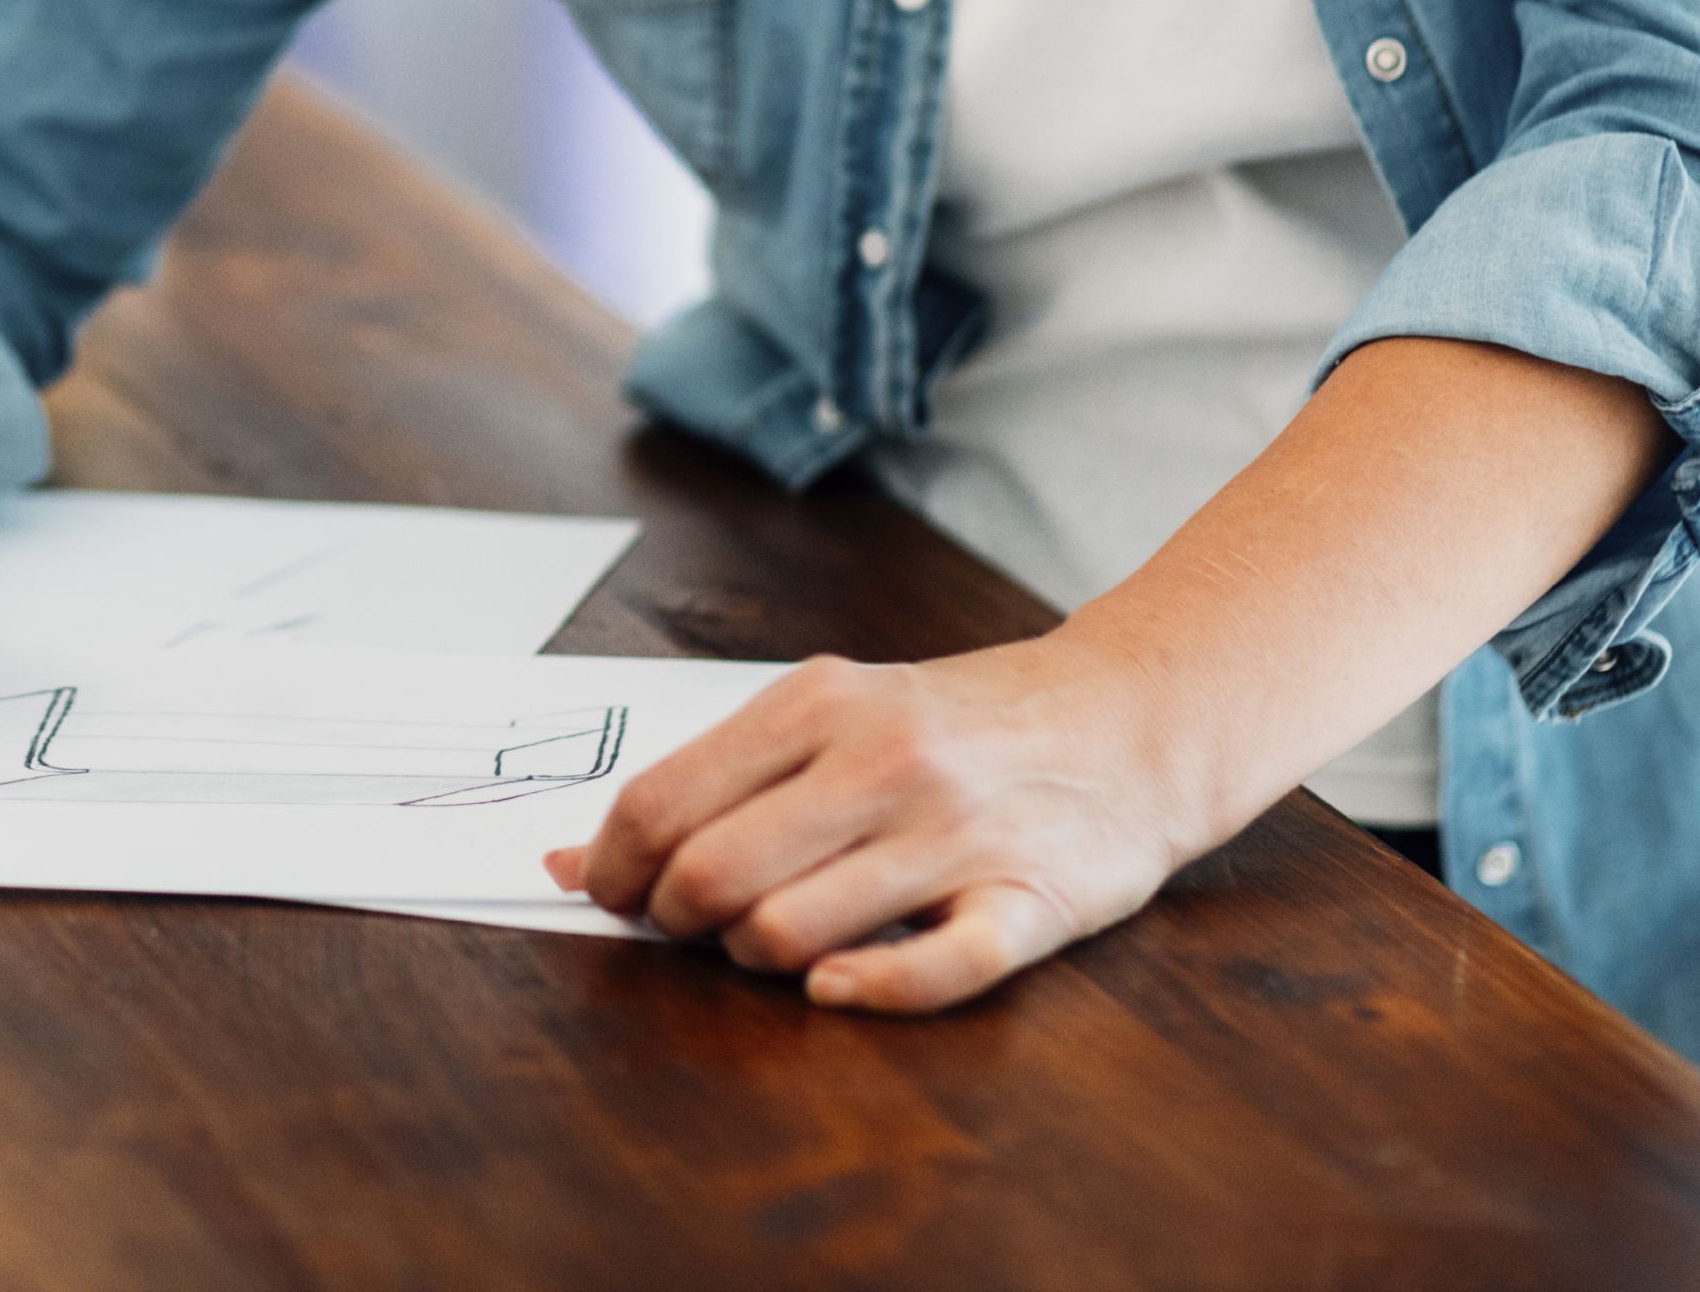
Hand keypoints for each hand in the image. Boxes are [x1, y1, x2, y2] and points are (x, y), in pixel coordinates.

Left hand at [548, 637, 1201, 1010]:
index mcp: (819, 706)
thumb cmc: (959, 725)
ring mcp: (956, 836)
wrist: (1132, 718)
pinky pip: (927, 975)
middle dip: (675, 922)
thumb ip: (710, 781)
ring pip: (791, 934)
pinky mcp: (1027, 905)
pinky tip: (836, 983)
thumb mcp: (831, 714)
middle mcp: (882, 764)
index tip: (610, 894)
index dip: (613, 868)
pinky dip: (862, 993)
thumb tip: (568, 861)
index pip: (662, 803)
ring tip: (776, 941)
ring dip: (757, 960)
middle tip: (693, 926)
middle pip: (713, 876)